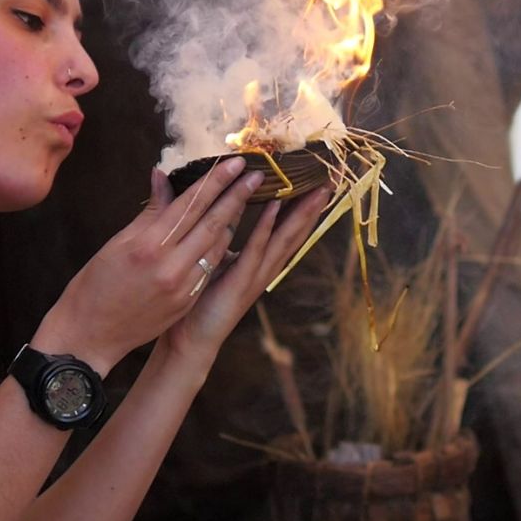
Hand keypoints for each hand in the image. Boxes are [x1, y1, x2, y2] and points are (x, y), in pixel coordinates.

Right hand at [34, 158, 265, 373]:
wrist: (90, 335)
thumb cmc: (95, 284)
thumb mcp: (117, 243)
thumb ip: (149, 212)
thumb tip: (162, 177)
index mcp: (148, 245)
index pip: (191, 205)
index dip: (216, 181)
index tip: (235, 162)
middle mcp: (170, 266)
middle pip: (212, 223)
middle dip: (237, 196)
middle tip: (256, 175)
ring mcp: (182, 287)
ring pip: (217, 246)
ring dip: (234, 220)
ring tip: (247, 198)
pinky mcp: (187, 302)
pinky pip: (210, 268)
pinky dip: (221, 247)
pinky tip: (230, 232)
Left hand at [161, 187, 329, 362]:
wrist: (190, 338)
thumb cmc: (201, 300)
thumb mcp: (213, 259)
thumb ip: (220, 234)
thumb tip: (219, 207)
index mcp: (260, 263)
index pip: (287, 230)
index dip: (303, 207)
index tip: (316, 183)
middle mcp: (265, 268)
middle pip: (295, 233)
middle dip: (313, 207)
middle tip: (329, 181)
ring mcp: (256, 275)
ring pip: (283, 239)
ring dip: (300, 214)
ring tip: (316, 190)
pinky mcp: (240, 282)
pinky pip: (255, 250)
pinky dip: (266, 228)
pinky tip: (274, 207)